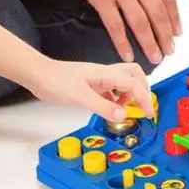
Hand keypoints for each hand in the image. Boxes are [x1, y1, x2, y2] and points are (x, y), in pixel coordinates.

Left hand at [26, 58, 153, 121]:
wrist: (39, 76)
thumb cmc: (57, 81)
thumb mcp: (81, 97)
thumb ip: (103, 107)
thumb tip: (124, 115)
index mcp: (106, 73)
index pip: (134, 84)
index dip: (144, 98)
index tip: (148, 114)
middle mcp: (105, 73)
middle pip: (134, 75)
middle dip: (142, 89)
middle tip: (142, 107)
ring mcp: (98, 78)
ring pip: (123, 82)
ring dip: (129, 95)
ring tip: (124, 110)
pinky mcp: (91, 85)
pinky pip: (111, 90)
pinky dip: (116, 99)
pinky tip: (110, 109)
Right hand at [46, 0, 180, 64]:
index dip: (175, 17)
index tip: (177, 32)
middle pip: (158, 13)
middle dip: (166, 36)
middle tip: (169, 51)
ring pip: (141, 23)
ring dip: (150, 44)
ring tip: (155, 58)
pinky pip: (116, 26)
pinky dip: (123, 44)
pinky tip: (128, 55)